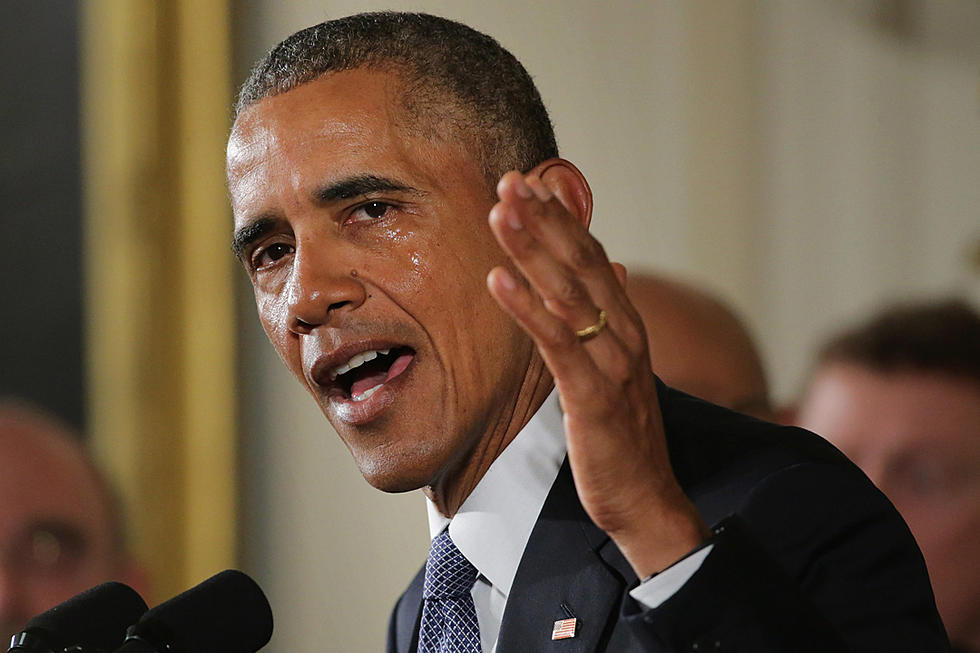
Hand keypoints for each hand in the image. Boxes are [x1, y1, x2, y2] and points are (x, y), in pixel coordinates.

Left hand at [486, 164, 709, 576]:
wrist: (648, 501)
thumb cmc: (624, 439)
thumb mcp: (617, 372)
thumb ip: (609, 320)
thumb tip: (612, 272)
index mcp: (627, 327)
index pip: (594, 260)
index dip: (563, 220)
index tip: (532, 183)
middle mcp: (624, 335)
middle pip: (581, 264)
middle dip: (544, 219)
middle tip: (510, 180)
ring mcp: (612, 364)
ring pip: (568, 294)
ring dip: (532, 249)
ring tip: (501, 211)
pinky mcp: (594, 397)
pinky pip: (556, 344)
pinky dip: (527, 308)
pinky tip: (498, 280)